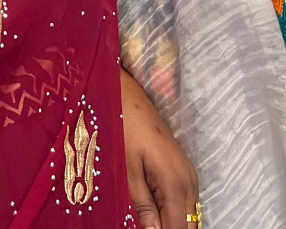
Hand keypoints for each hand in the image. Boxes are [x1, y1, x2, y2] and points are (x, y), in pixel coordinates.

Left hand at [120, 69, 198, 227]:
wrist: (128, 97)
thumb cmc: (123, 129)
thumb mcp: (127, 170)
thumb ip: (142, 206)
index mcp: (175, 183)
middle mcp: (189, 182)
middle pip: (187, 224)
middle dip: (167, 227)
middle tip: (142, 223)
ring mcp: (189, 174)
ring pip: (188, 214)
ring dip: (170, 220)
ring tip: (147, 217)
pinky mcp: (184, 169)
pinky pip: (184, 200)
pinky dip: (172, 209)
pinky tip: (153, 208)